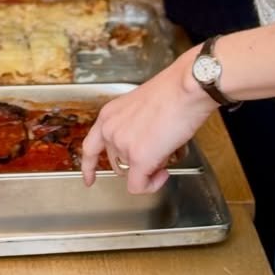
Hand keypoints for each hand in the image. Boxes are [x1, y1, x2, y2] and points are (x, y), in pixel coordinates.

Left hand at [79, 50, 216, 193]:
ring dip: (148, 171)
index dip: (88, 167)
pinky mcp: (139, 159)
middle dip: (135, 166)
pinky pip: (139, 186)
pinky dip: (152, 185)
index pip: (90, 147)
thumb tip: (144, 146)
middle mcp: (110, 130)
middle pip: (116, 164)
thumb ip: (132, 128)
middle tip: (155, 157)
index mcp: (108, 115)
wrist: (186, 88)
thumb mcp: (140, 108)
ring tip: (165, 153)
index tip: (89, 179)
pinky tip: (164, 174)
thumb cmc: (172, 92)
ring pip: (131, 174)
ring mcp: (122, 145)